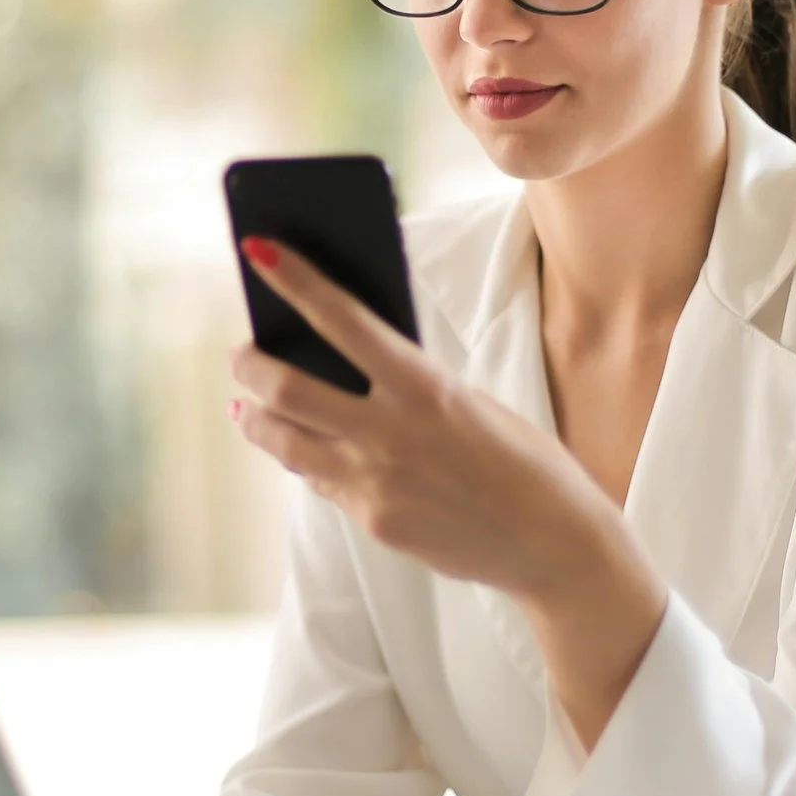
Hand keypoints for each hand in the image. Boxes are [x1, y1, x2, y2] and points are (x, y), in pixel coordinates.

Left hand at [228, 237, 666, 738]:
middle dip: (251, 364)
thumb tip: (343, 373)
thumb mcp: (469, 405)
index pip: (344, 320)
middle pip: (287, 388)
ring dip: (256, 420)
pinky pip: (322, 483)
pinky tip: (300, 450)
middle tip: (241, 352)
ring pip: (285, 443)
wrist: (555, 546)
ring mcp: (376, 484)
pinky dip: (308, 461)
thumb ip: (407, 389)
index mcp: (425, 387)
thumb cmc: (521, 461)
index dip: (294, 281)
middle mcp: (391, 434)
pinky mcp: (374, 523)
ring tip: (245, 407)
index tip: (256, 249)